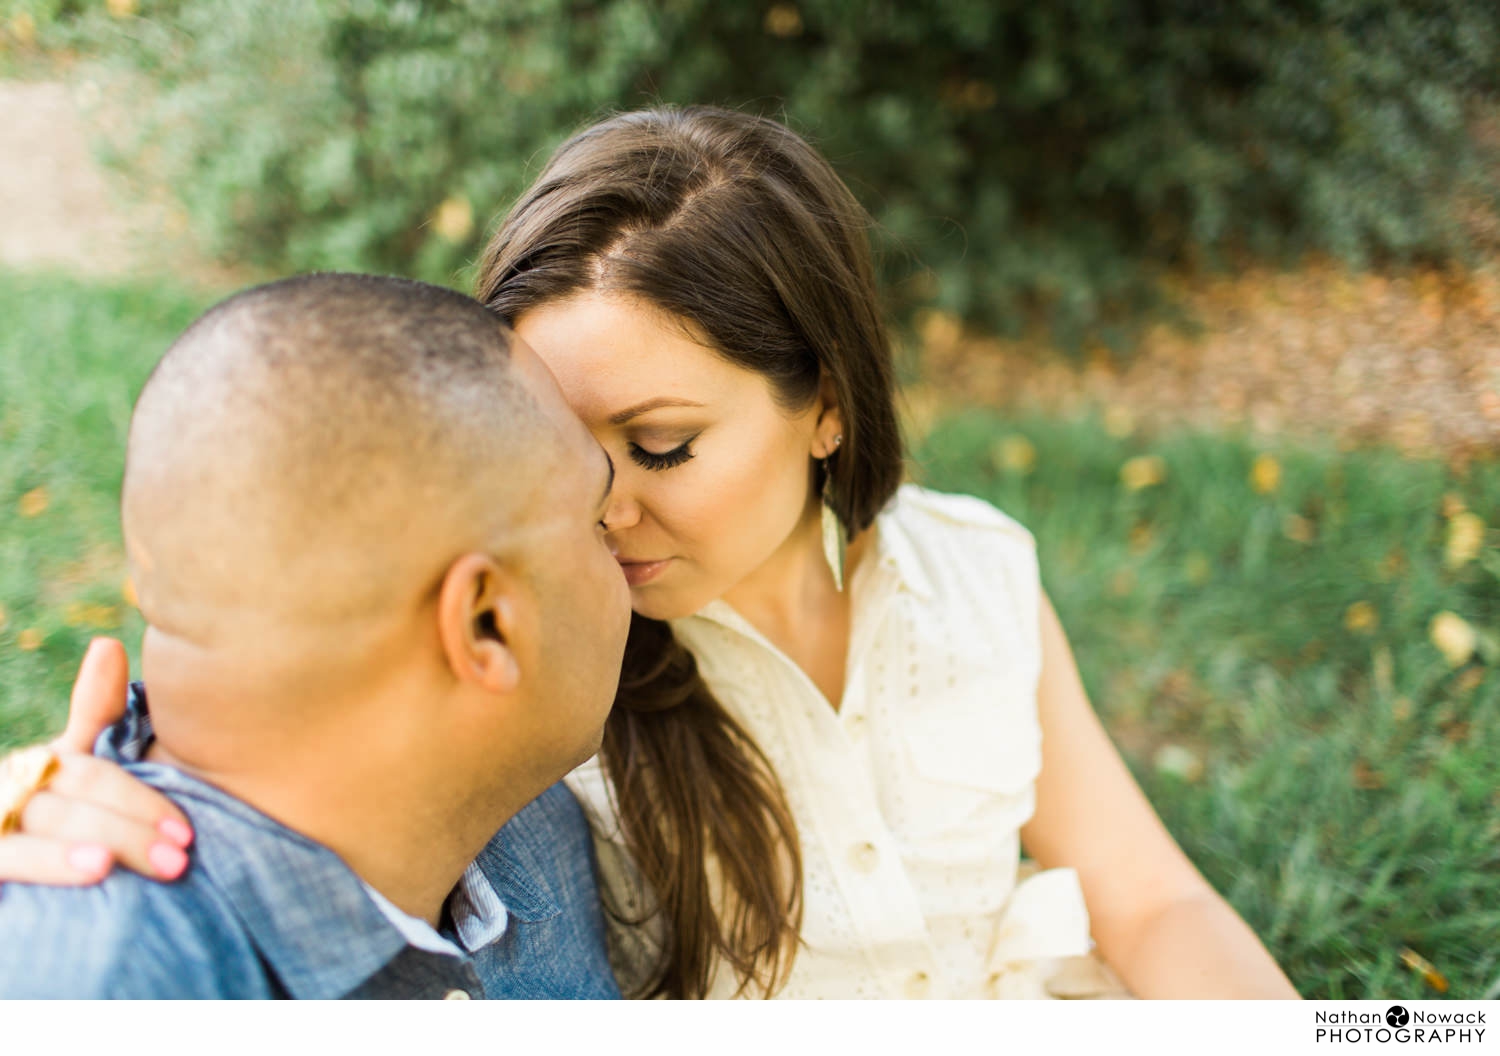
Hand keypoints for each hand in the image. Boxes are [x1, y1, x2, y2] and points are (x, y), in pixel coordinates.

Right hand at [0, 639, 192, 888]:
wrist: (21, 909)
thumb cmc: (60, 833)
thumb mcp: (81, 778)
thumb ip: (94, 716)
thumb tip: (105, 644)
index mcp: (42, 768)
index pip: (89, 769)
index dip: (139, 798)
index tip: (187, 832)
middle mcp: (13, 784)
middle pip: (73, 793)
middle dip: (133, 823)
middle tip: (183, 856)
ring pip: (48, 821)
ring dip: (106, 839)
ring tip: (159, 863)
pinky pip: (10, 857)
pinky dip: (52, 861)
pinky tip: (96, 871)